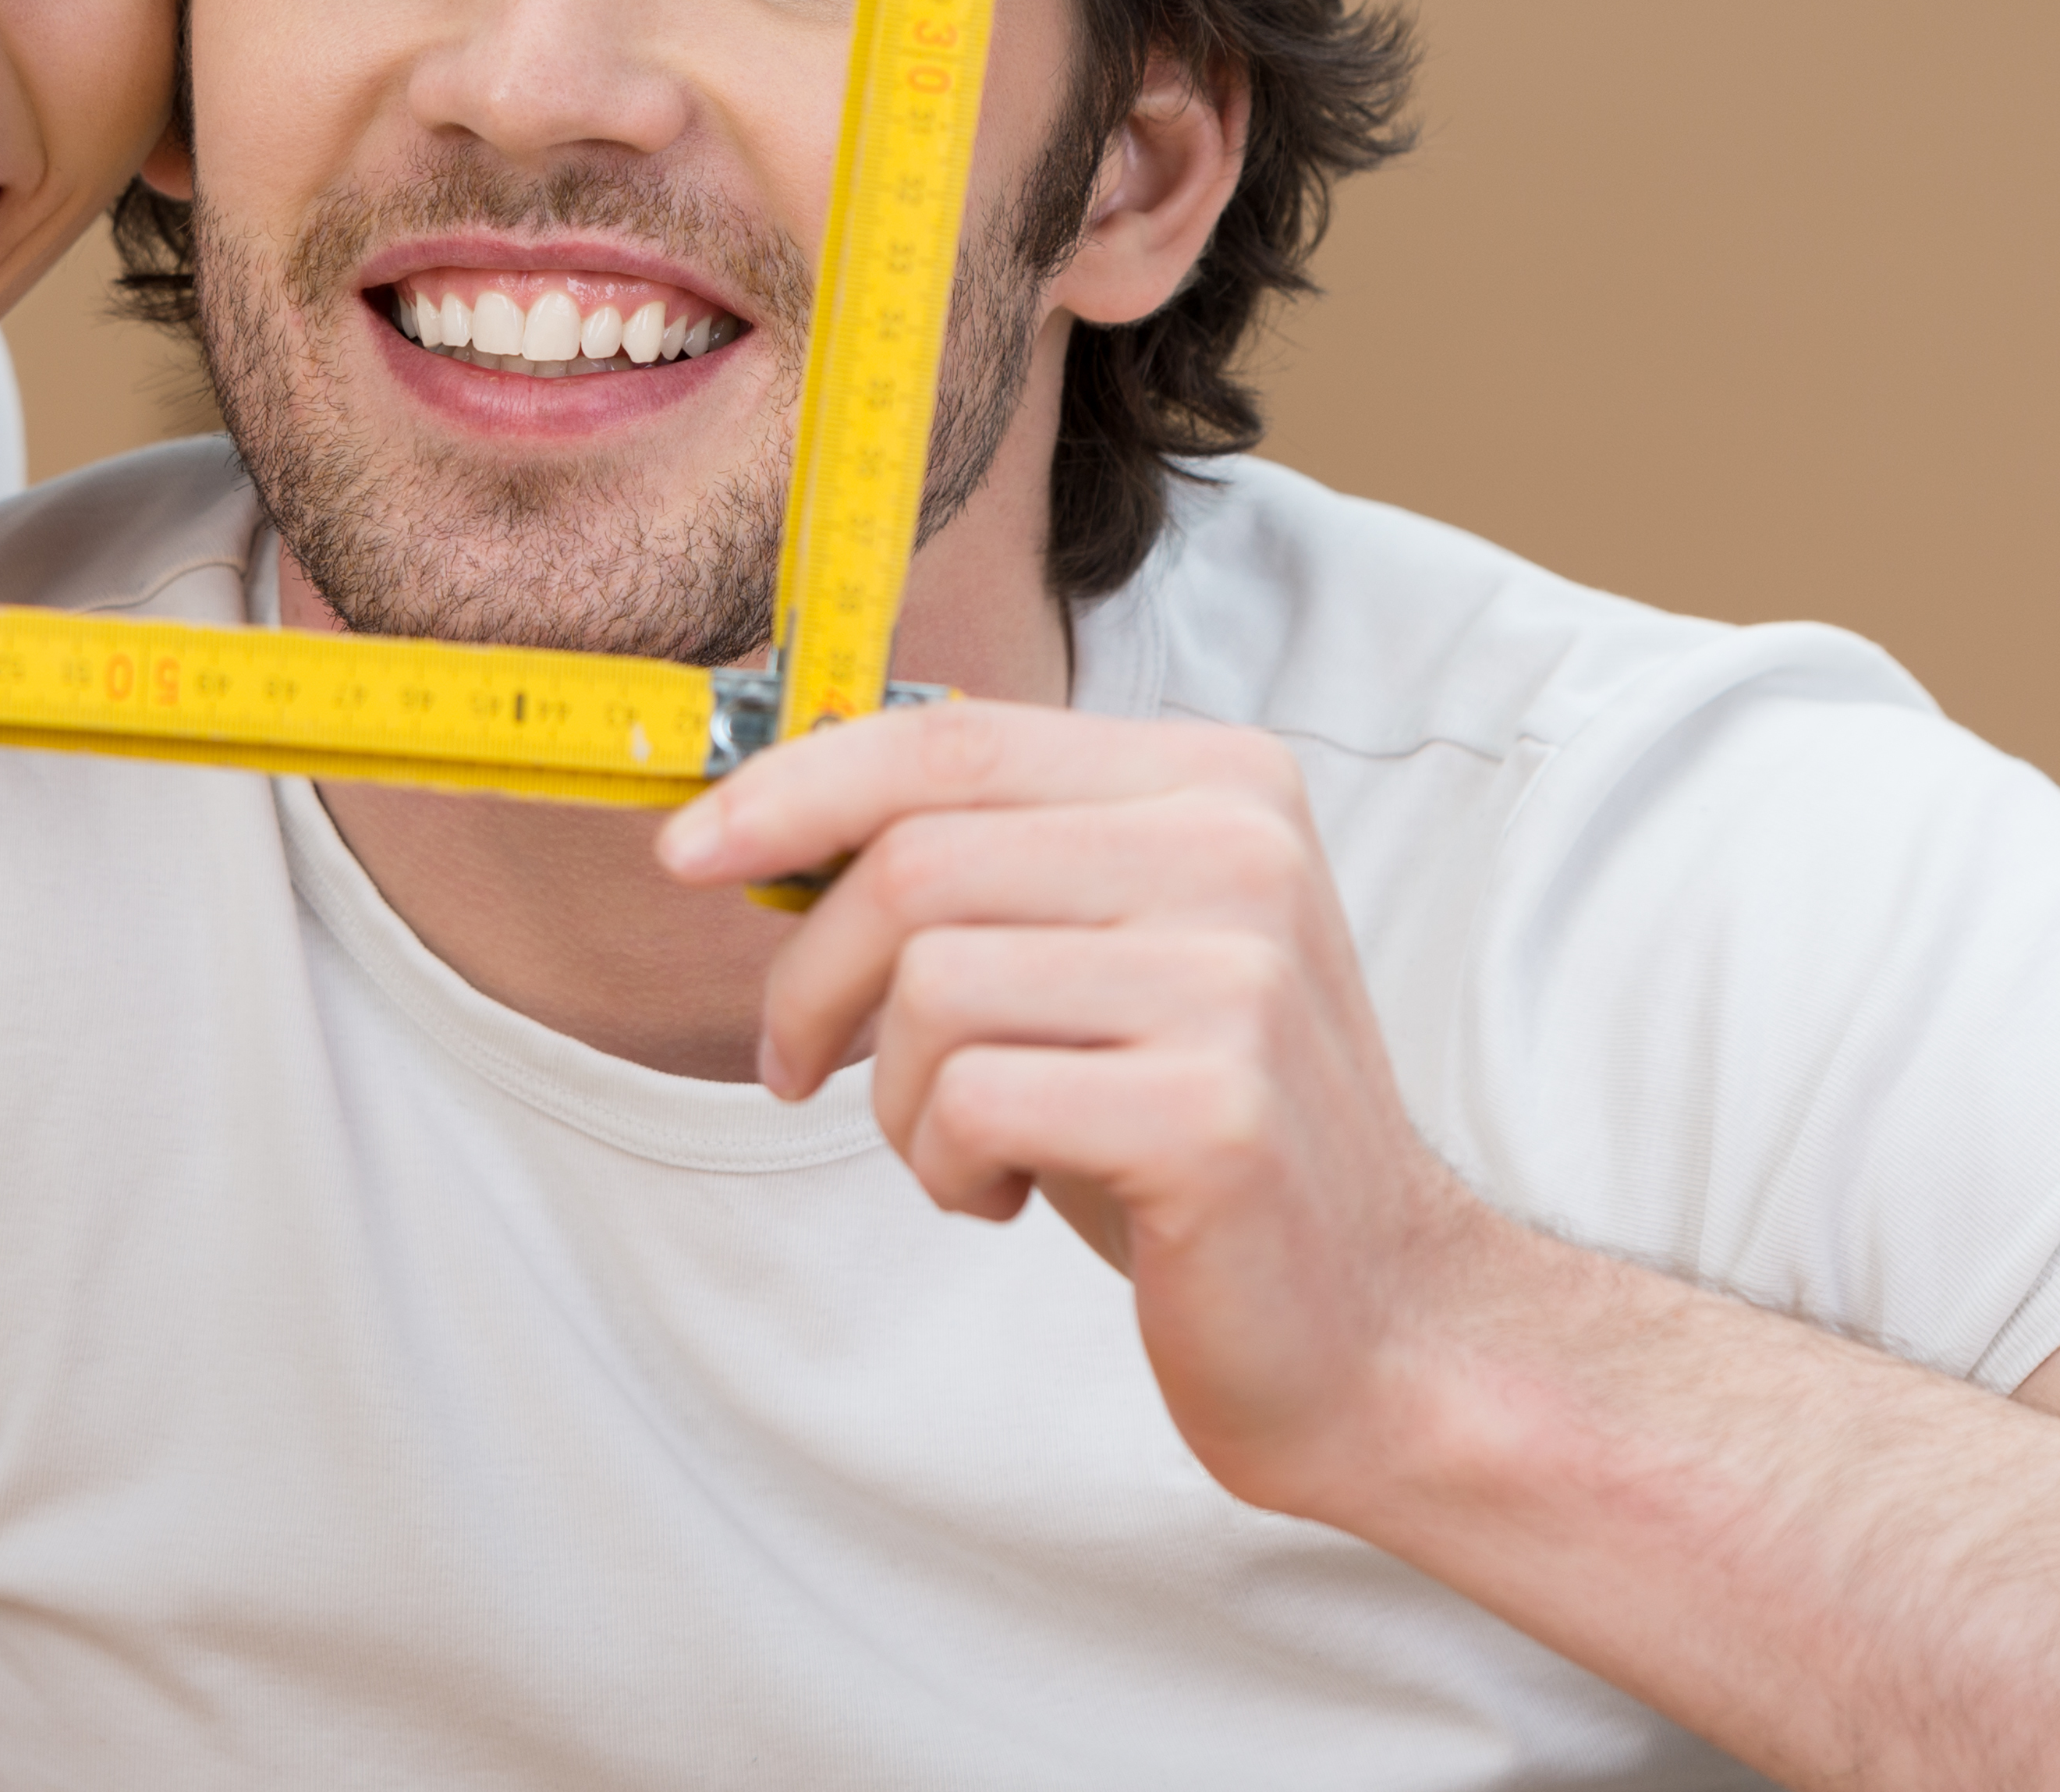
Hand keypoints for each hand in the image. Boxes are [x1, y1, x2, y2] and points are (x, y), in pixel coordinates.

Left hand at [660, 698, 1488, 1516]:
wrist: (1371, 1321)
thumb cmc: (1189, 1127)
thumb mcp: (1096, 950)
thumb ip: (980, 857)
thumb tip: (758, 813)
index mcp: (1214, 780)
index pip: (949, 739)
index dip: (792, 788)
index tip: (689, 853)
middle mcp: (1240, 852)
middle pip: (915, 862)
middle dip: (815, 978)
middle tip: (803, 1065)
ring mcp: (1240, 981)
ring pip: (931, 987)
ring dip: (896, 1095)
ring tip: (968, 1144)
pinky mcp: (1216, 1114)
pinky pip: (973, 1103)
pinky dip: (946, 1166)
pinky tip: (1008, 1191)